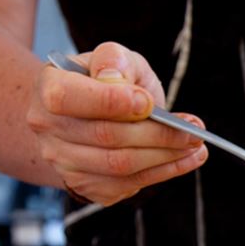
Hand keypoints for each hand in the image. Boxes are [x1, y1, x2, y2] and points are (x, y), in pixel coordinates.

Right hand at [26, 41, 207, 205]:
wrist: (92, 116)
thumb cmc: (107, 82)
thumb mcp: (114, 58)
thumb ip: (116, 61)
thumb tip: (118, 82)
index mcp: (48, 89)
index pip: (67, 98)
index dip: (110, 102)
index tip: (149, 103)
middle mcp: (49, 129)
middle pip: (106, 137)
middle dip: (158, 134)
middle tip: (195, 130)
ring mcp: (65, 163)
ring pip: (121, 166)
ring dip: (166, 157)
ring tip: (196, 146)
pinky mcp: (88, 187)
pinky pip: (129, 185)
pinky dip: (164, 172)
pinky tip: (186, 160)